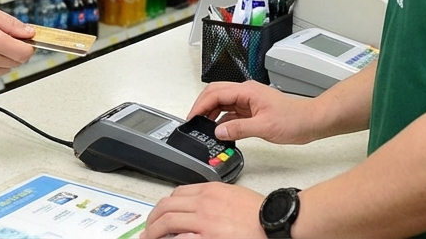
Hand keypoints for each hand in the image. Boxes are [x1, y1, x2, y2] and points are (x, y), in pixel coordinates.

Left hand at [142, 182, 265, 238]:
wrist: (276, 222)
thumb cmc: (262, 213)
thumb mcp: (234, 196)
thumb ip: (215, 200)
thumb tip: (201, 209)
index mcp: (210, 191)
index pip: (177, 194)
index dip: (164, 206)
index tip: (161, 215)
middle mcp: (203, 203)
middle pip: (167, 207)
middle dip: (153, 219)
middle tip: (148, 230)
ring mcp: (205, 221)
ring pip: (168, 222)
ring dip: (154, 232)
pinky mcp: (209, 237)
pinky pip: (181, 238)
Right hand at [190, 81, 320, 144]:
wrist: (310, 122)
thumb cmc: (294, 120)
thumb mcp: (264, 127)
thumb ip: (239, 129)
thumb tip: (218, 131)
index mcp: (247, 91)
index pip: (216, 93)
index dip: (201, 105)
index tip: (192, 117)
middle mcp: (246, 93)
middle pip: (215, 94)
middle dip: (201, 106)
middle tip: (193, 122)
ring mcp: (248, 101)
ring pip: (222, 103)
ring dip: (211, 114)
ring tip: (203, 128)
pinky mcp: (251, 110)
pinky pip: (230, 113)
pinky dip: (221, 120)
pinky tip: (219, 131)